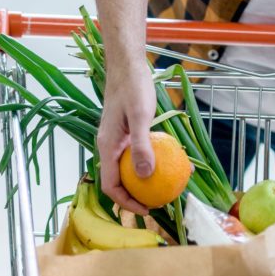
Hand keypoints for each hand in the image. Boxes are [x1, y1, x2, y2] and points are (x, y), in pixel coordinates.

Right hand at [97, 62, 155, 213]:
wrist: (127, 66)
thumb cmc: (132, 87)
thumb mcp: (140, 116)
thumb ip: (141, 145)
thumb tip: (146, 176)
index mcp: (107, 146)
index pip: (110, 185)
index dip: (125, 202)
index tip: (146, 209)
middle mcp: (109, 147)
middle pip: (117, 181)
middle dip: (135, 197)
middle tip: (157, 204)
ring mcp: (117, 141)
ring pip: (127, 170)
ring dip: (142, 183)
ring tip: (163, 189)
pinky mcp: (126, 134)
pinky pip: (135, 156)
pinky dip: (148, 164)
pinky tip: (167, 164)